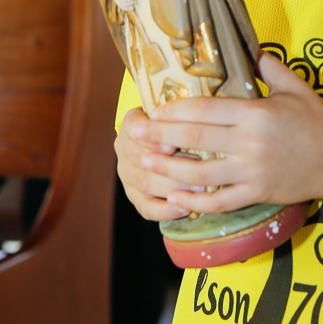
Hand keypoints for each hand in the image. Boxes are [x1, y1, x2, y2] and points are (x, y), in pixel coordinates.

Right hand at [116, 106, 187, 220]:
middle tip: (198, 171)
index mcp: (133, 123)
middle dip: (169, 166)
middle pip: (140, 159)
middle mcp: (123, 148)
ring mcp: (126, 173)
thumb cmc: (179, 121)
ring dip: (172, 187)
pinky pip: (145, 207)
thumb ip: (182, 116)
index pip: (135, 129)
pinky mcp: (134, 195)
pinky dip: (165, 210)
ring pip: (144, 183)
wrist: (165, 137)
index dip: (153, 139)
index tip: (173, 146)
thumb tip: (196, 123)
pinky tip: (184, 209)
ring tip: (199, 189)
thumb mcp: (179, 113)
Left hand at [117, 52, 322, 217]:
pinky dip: (194, 201)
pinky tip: (173, 195)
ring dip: (167, 170)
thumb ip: (268, 66)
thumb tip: (246, 45)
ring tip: (144, 163)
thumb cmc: (317, 120)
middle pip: (194, 140)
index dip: (174, 111)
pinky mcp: (256, 194)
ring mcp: (252, 173)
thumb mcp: (295, 86)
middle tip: (133, 132)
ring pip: (199, 174)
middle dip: (159, 136)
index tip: (153, 109)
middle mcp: (251, 144)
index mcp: (257, 114)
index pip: (206, 111)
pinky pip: (219, 201)